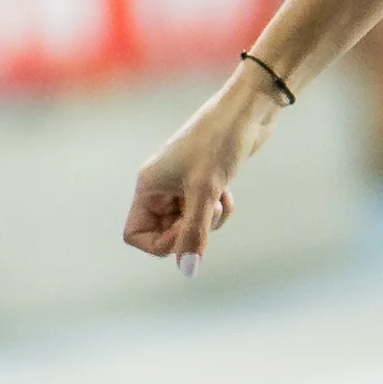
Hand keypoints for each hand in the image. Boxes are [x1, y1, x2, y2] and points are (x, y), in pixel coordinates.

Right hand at [123, 77, 281, 273]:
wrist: (248, 112)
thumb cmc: (221, 143)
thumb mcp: (207, 193)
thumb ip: (195, 233)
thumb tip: (188, 272)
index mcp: (147, 186)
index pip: (134, 235)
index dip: (160, 244)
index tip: (185, 232)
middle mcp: (159, 186)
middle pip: (164, 233)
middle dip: (190, 230)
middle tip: (208, 212)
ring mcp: (181, 185)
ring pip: (188, 224)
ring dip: (209, 220)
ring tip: (220, 198)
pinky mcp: (203, 182)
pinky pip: (205, 213)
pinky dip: (218, 209)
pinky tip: (227, 191)